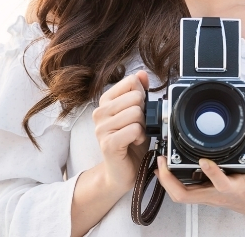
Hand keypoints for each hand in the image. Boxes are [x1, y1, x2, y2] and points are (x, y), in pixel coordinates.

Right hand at [92, 70, 150, 193]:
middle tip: (138, 126)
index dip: (142, 96)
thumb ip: (139, 92)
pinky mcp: (107, 143)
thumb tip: (142, 74)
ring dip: (143, 127)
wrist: (122, 171)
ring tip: (135, 135)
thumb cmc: (130, 141)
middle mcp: (100, 113)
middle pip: (136, 98)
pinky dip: (140, 137)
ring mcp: (101, 128)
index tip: (138, 110)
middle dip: (144, 113)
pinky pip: (134, 129)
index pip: (131, 82)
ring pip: (136, 113)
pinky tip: (134, 143)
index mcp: (106, 102)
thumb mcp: (138, 113)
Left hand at [155, 129, 244, 234]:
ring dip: (167, 182)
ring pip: (182, 196)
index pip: (220, 183)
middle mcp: (218, 196)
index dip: (210, 172)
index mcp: (234, 189)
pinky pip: (185, 193)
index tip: (203, 160)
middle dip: (170, 180)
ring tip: (161, 164)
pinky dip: (173, 183)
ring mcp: (210, 198)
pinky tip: (168, 171)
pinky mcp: (207, 196)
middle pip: (186, 196)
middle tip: (163, 162)